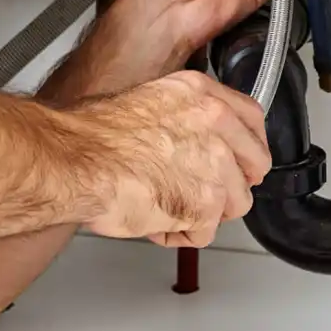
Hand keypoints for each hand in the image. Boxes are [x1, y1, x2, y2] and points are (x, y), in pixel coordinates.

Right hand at [72, 71, 271, 247]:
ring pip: (235, 204)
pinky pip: (204, 233)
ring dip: (204, 213)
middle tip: (204, 192)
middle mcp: (216, 124)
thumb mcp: (147, 101)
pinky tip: (155, 220)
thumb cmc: (93, 137)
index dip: (248, 148)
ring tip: (167, 204)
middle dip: (232, 185)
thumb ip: (182, 117)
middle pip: (255, 165)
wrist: (75, 161)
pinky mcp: (205, 204)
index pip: (254, 120)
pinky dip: (179, 235)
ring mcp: (215, 164)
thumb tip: (191, 137)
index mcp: (201, 94)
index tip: (242, 160)